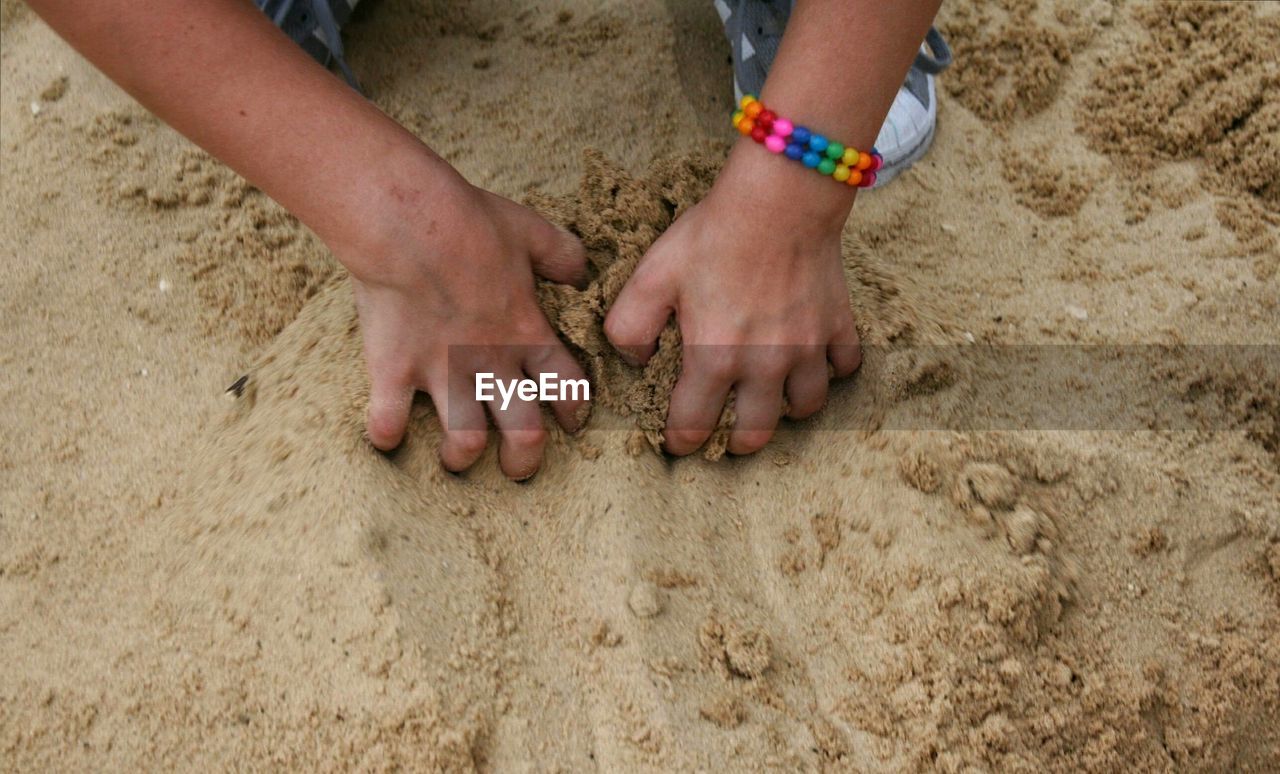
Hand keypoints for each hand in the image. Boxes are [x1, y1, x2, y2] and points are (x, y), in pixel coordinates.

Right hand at [334, 162, 588, 479]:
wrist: (407, 222)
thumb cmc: (469, 222)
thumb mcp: (529, 230)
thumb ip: (561, 254)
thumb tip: (580, 270)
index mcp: (527, 332)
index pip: (567, 388)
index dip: (573, 411)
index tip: (569, 423)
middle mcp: (491, 363)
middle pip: (523, 433)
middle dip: (525, 460)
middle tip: (517, 469)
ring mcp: (441, 372)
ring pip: (464, 441)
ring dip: (461, 456)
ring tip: (456, 457)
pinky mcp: (394, 372)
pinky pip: (389, 421)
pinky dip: (386, 435)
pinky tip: (386, 436)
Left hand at [604, 144, 861, 455]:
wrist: (779, 200)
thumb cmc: (712, 235)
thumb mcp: (651, 275)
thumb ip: (629, 326)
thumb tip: (635, 360)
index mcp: (714, 357)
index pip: (694, 424)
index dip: (681, 440)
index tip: (678, 442)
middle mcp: (764, 365)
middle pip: (757, 431)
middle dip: (738, 442)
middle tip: (729, 436)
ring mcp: (807, 348)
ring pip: (806, 406)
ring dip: (788, 411)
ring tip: (773, 400)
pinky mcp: (838, 325)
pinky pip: (845, 366)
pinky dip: (832, 371)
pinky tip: (815, 360)